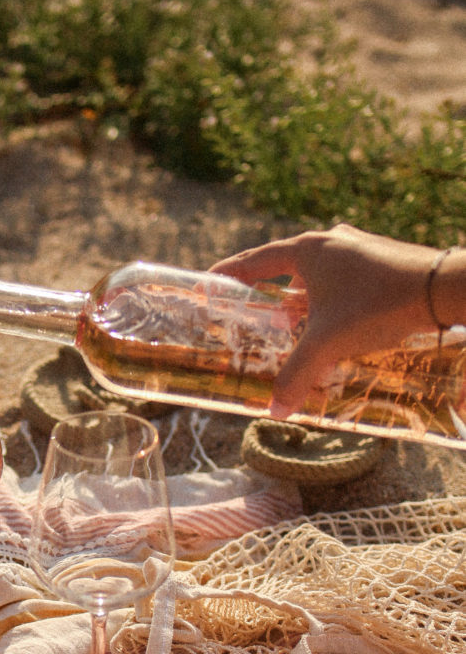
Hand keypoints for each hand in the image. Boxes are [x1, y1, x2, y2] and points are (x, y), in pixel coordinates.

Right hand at [211, 223, 443, 415]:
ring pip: (316, 277)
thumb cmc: (378, 305)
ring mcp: (358, 250)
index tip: (210, 282)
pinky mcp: (380, 262)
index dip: (229, 273)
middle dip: (267, 294)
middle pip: (285, 267)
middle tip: (250, 314)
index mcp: (307, 250)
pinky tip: (331, 325)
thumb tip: (276, 410)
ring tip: (289, 327)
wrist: (442, 289)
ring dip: (300, 300)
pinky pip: (341, 282)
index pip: (255, 260)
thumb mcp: (328, 342)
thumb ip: (297, 374)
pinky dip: (327, 302)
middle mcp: (330, 243)